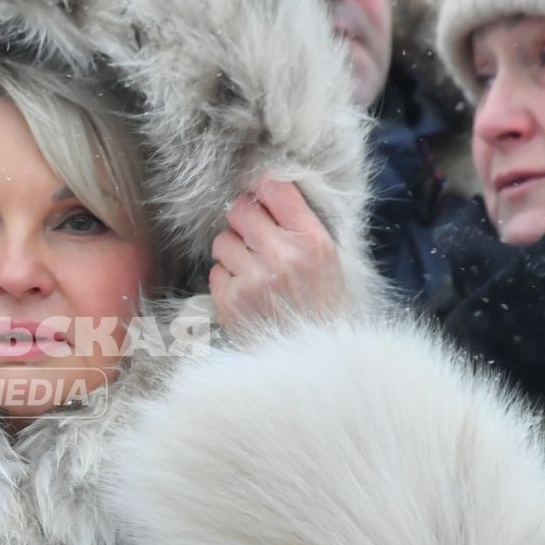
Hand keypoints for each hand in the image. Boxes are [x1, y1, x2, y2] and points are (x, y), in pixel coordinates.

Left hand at [208, 178, 346, 331]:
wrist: (316, 355)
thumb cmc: (323, 303)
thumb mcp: (328, 257)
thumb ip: (299, 224)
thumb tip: (264, 190)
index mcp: (312, 240)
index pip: (275, 190)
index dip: (262, 189)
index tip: (260, 196)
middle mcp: (282, 256)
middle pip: (240, 210)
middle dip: (242, 218)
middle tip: (252, 233)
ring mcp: (253, 279)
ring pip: (223, 240)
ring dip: (232, 250)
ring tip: (252, 267)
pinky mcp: (231, 301)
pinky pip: (216, 271)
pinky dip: (227, 279)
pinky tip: (247, 291)